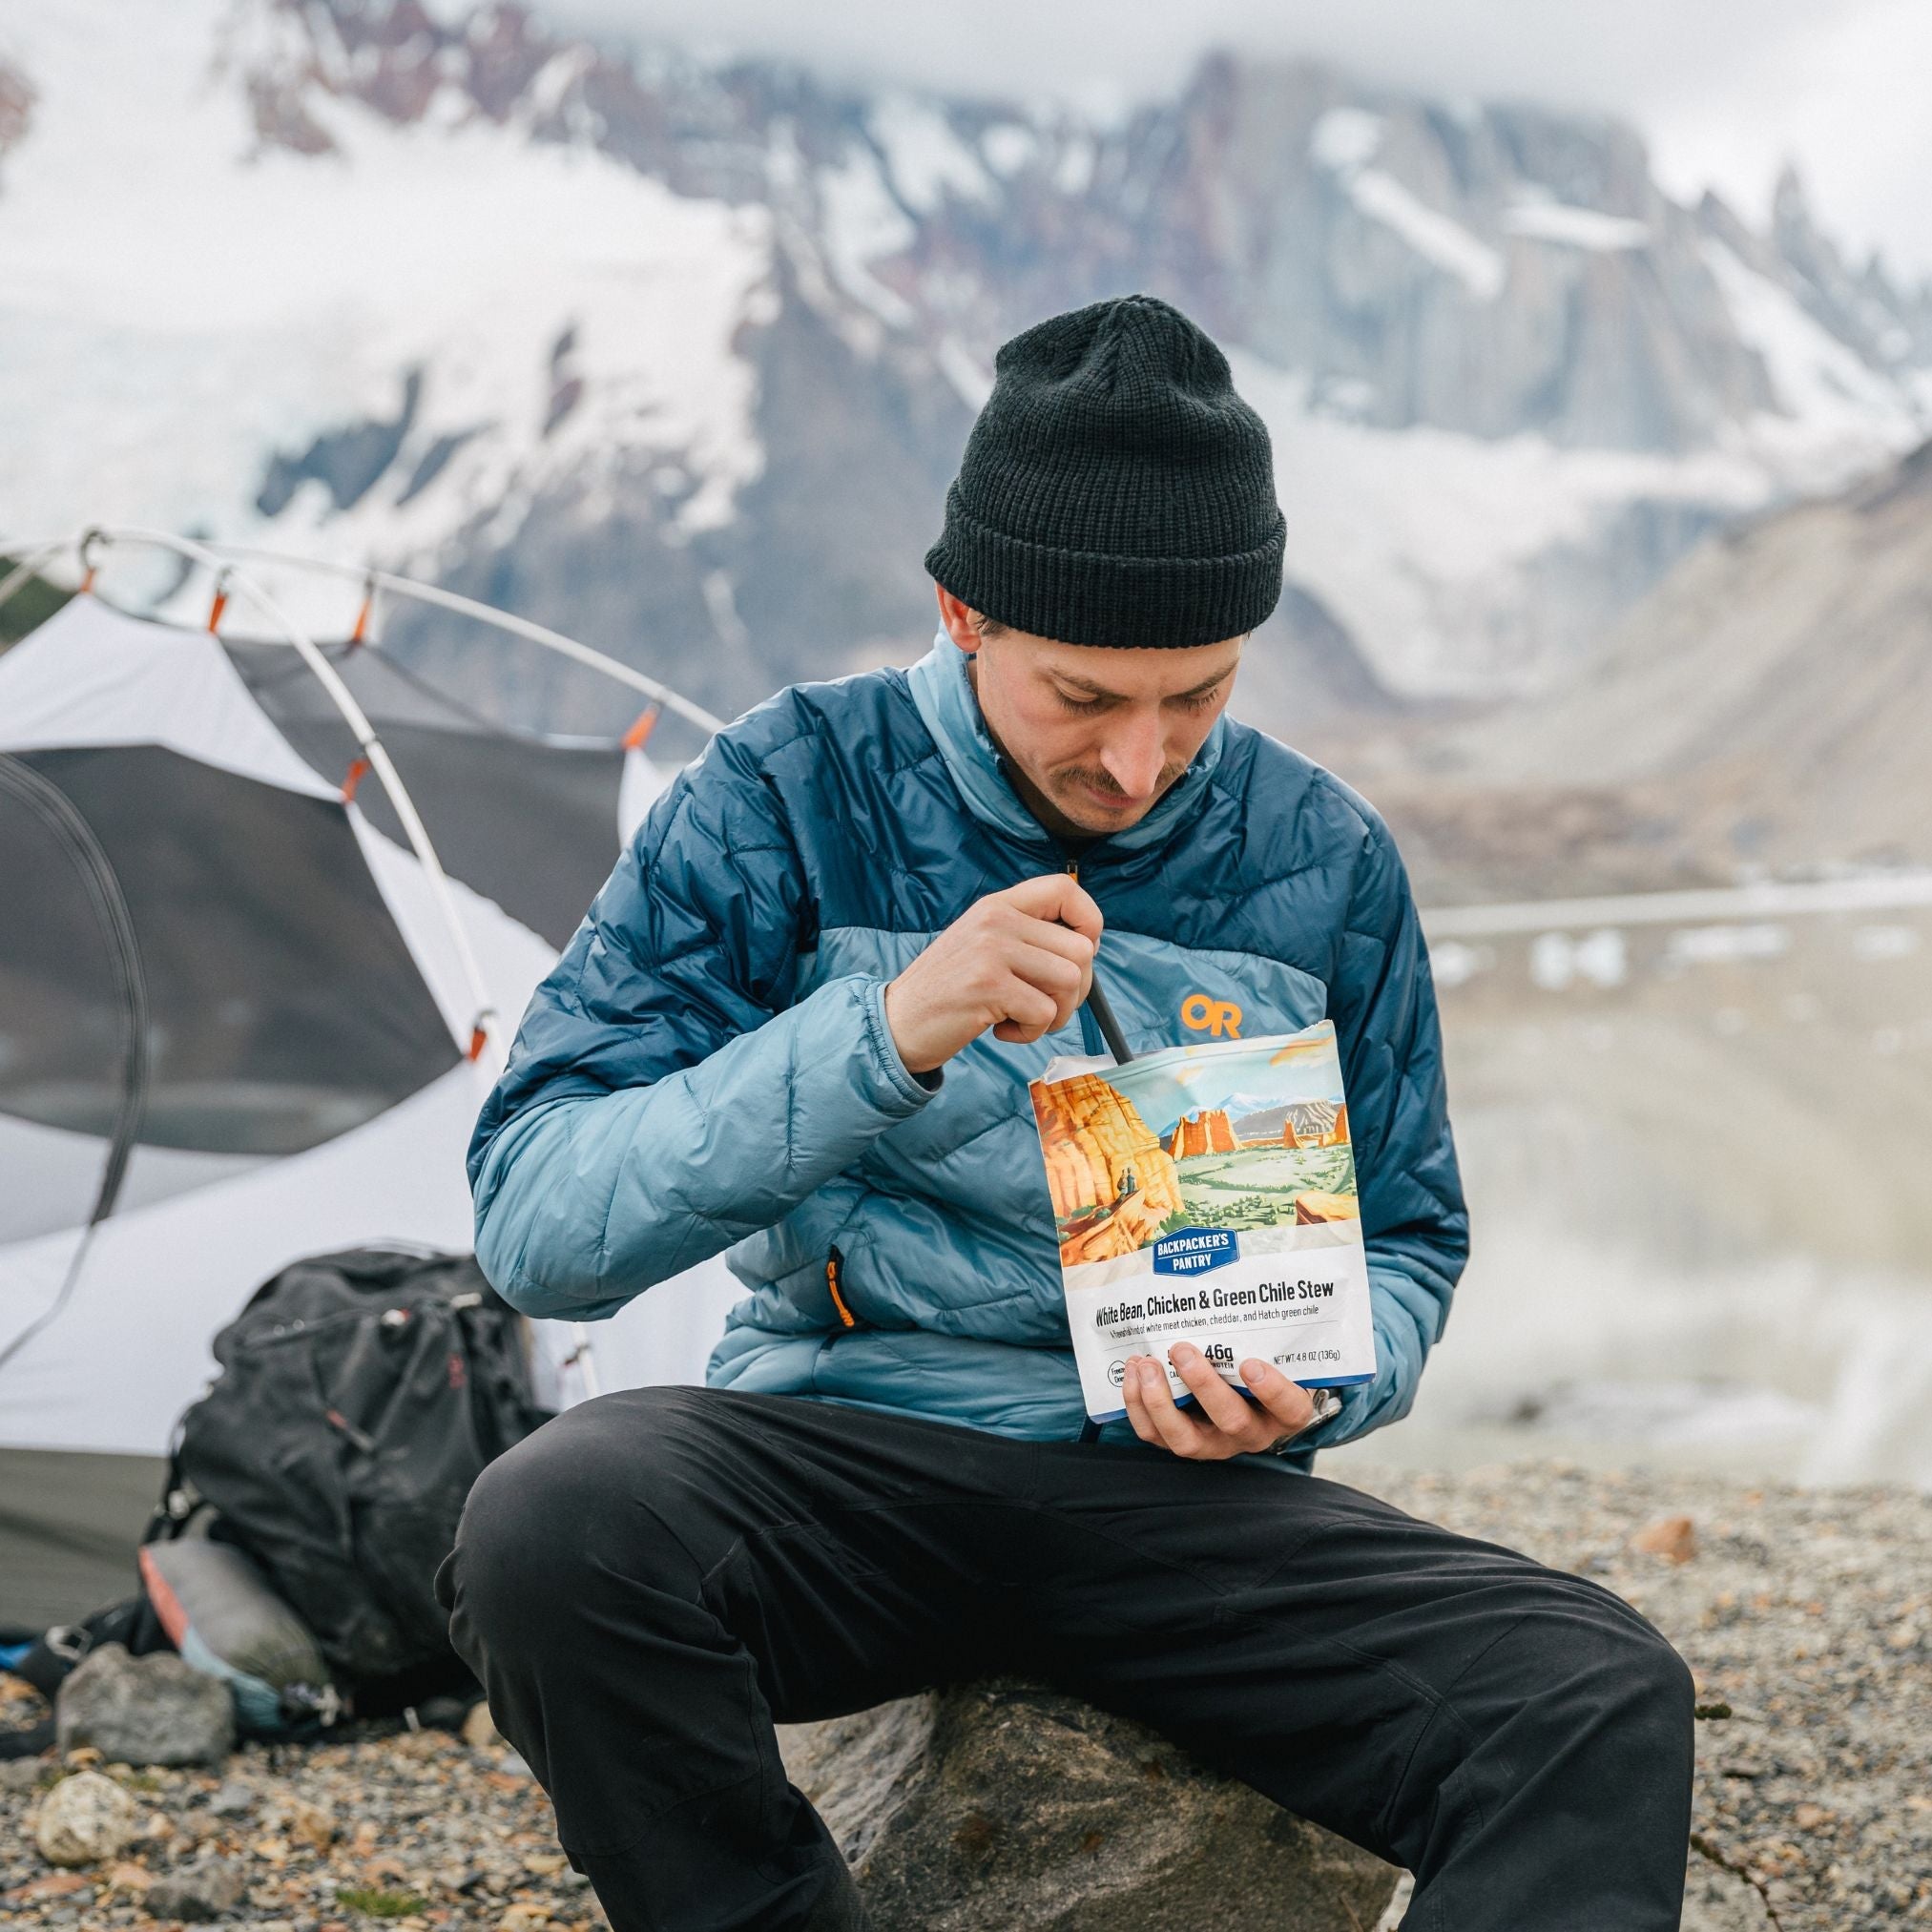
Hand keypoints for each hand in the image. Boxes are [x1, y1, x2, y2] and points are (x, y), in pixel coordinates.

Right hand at [884, 875, 1102, 1073]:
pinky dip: (1031, 1032)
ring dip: (1054, 1014)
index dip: (1089, 922)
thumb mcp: (984, 945)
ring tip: (1019, 1018)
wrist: (897, 1022)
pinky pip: (1045, 1013)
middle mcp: (996, 919)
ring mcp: (992, 950)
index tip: (1079, 955)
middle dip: (1075, 991)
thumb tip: (1087, 948)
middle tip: (1043, 1006)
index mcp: (997, 905)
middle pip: (1081, 950)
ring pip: (1070, 982)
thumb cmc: (948, 991)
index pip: (1065, 888)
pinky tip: (1000, 1028)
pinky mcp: (989, 985)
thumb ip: (1026, 936)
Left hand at [1122, 1343, 1316, 1459]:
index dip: (1272, 1391)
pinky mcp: (1182, 1440)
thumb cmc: (1260, 1360)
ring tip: (1146, 1364)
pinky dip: (1139, 1405)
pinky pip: (1156, 1435)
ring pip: (1186, 1441)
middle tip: (1182, 1350)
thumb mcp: (1271, 1349)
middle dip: (1203, 1386)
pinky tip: (1133, 1371)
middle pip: (1232, 1422)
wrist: (1243, 1386)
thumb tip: (1239, 1285)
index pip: (1289, 1408)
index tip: (1251, 1365)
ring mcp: (1215, 1443)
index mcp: (1284, 1411)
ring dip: (1160, 1401)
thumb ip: (1262, 1330)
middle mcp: (1251, 1432)